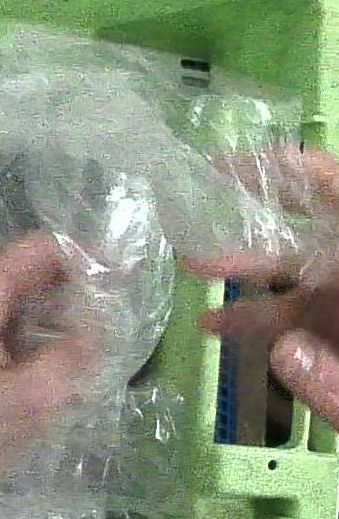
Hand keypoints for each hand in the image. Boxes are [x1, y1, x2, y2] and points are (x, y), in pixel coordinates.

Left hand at [0, 233, 100, 518]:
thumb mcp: (32, 399)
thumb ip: (72, 350)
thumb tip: (97, 317)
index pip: (33, 249)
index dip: (81, 256)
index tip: (119, 279)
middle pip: (24, 274)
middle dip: (69, 294)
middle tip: (104, 328)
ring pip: (13, 306)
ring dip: (50, 323)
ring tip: (79, 358)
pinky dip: (28, 343)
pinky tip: (46, 376)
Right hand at [189, 148, 338, 428]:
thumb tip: (285, 353)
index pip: (337, 192)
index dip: (290, 170)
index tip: (229, 165)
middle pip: (317, 232)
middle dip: (259, 218)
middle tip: (199, 212)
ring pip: (304, 281)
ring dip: (250, 271)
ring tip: (193, 267)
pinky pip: (300, 326)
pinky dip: (261, 322)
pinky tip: (216, 326)